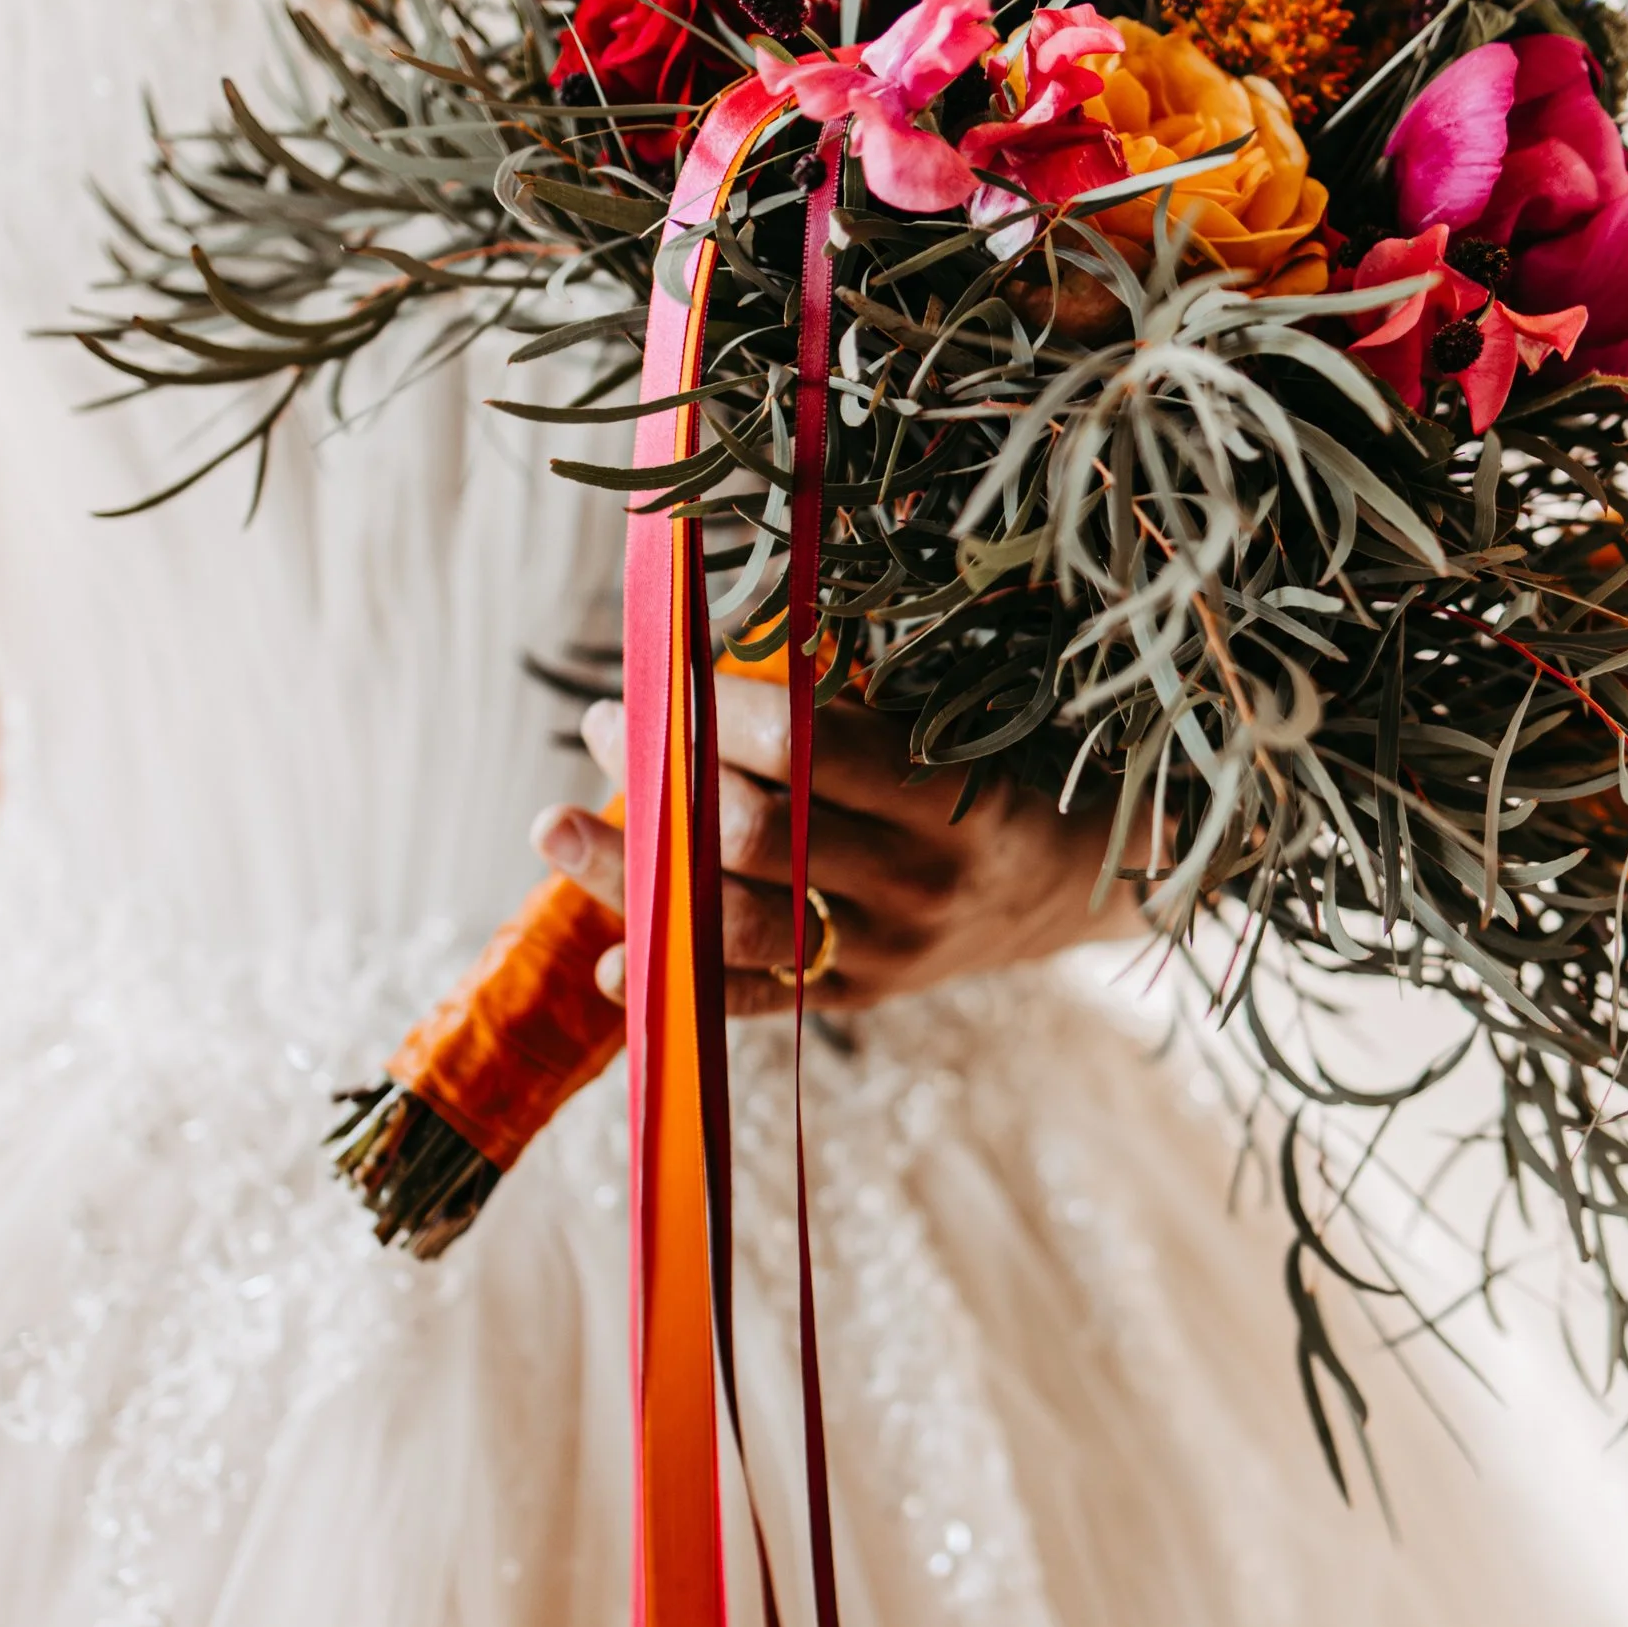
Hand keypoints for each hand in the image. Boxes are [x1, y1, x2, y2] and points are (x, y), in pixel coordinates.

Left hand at [529, 684, 1139, 1017]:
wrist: (1072, 888)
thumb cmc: (996, 772)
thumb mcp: (951, 722)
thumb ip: (848, 694)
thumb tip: (716, 629)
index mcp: (949, 797)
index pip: (811, 752)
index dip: (718, 712)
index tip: (657, 674)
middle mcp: (919, 883)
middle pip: (759, 836)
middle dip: (664, 779)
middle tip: (604, 727)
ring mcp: (888, 951)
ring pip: (738, 921)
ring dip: (635, 877)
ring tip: (554, 832)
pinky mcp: (861, 995)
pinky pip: (756, 997)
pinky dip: (679, 982)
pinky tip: (611, 968)